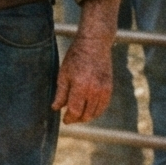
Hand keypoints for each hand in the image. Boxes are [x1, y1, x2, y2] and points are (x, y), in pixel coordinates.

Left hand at [55, 0, 120, 123]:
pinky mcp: (109, 88)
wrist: (95, 44)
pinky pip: (104, 106)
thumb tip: (56, 108)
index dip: (69, 118)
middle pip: (86, 114)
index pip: (75, 110)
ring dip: (87, 117)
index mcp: (80, 85)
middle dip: (77, 119)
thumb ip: (60, 93)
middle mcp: (94, 90)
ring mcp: (104, 89)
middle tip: (70, 119)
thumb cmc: (76, 57)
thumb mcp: (63, 73)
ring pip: (96, 112)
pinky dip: (97, 111)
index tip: (65, 120)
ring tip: (78, 115)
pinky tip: (89, 110)